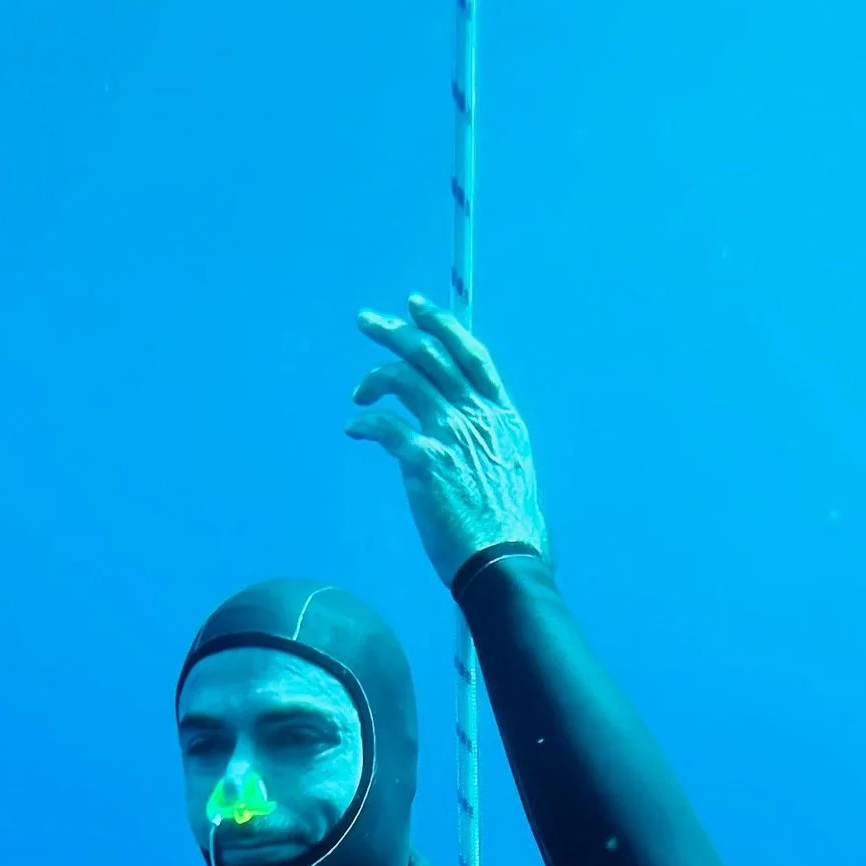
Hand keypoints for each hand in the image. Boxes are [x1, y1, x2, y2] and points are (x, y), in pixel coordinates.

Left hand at [346, 295, 549, 586]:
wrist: (503, 558)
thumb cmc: (507, 524)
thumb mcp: (511, 466)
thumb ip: (488, 438)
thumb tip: (469, 429)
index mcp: (501, 415)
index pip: (470, 353)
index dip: (441, 324)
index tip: (415, 306)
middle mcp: (476, 416)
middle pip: (430, 355)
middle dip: (394, 331)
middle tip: (366, 320)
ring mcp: (450, 434)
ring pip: (404, 379)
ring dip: (374, 376)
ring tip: (358, 392)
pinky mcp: (424, 461)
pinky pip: (383, 427)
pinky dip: (363, 424)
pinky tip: (354, 429)